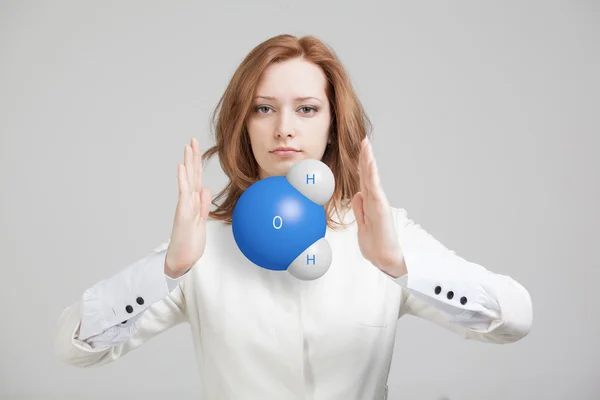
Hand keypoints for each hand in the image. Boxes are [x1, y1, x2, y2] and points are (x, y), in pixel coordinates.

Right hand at [164, 137, 211, 277]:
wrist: (181, 260)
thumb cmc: (190, 242)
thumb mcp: (201, 221)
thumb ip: (203, 205)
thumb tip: (205, 189)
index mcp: (194, 202)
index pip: (196, 178)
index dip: (197, 163)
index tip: (196, 148)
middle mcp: (188, 202)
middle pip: (192, 175)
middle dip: (192, 157)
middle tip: (191, 139)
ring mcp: (185, 207)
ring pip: (188, 181)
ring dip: (188, 163)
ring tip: (187, 147)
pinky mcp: (183, 214)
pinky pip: (184, 194)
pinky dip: (183, 180)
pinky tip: (182, 167)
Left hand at [351, 137, 406, 277]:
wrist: (386, 260)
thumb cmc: (375, 245)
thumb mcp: (361, 225)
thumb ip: (360, 210)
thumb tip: (358, 194)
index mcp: (370, 204)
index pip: (364, 181)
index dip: (362, 166)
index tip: (360, 151)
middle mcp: (375, 201)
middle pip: (368, 175)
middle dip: (366, 157)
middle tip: (364, 140)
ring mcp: (379, 204)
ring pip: (372, 179)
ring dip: (369, 162)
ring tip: (367, 146)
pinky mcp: (381, 209)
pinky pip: (375, 189)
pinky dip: (372, 176)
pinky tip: (370, 165)